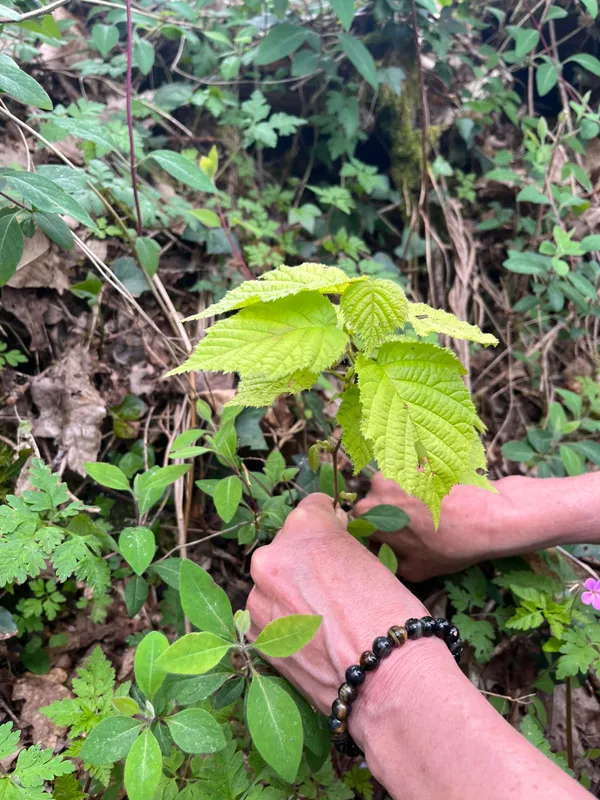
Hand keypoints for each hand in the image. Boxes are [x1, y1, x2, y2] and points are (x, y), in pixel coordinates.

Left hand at [247, 493, 450, 740]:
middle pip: (288, 548)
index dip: (329, 523)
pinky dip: (285, 624)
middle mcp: (272, 554)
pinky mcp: (255, 634)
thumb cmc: (391, 613)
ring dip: (291, 595)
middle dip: (306, 562)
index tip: (336, 535)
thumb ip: (338, 547)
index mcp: (305, 525)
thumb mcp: (367, 559)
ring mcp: (259, 596)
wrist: (387, 676)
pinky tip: (313, 639)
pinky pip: (268, 617)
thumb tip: (328, 544)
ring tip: (324, 621)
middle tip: (333, 588)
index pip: (313, 508)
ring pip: (274, 585)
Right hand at [355, 473, 529, 580]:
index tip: (391, 546)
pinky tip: (437, 502)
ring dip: (401, 501)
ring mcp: (398, 468)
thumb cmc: (452, 546)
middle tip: (411, 532)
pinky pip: (410, 476)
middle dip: (386, 518)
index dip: (374, 540)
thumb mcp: (414, 569)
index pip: (358, 527)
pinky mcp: (417, 458)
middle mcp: (376, 487)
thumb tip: (382, 556)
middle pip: (372, 505)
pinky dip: (419, 488)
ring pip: (390, 489)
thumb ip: (387, 561)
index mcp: (368, 515)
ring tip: (427, 517)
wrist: (490, 516)